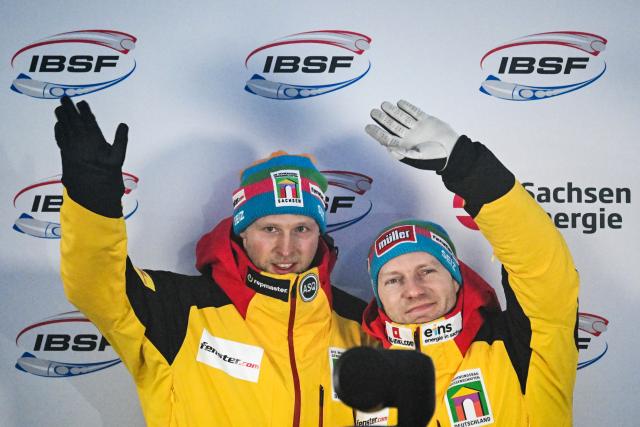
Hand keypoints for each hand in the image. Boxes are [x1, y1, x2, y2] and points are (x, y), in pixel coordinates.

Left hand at [54, 96, 128, 216]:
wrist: (91, 195)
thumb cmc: (108, 177)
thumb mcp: (119, 159)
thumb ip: (120, 140)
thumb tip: (123, 125)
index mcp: (93, 139)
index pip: (87, 119)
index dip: (84, 110)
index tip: (82, 102)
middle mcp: (79, 140)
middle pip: (71, 120)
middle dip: (68, 108)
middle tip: (64, 98)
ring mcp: (70, 147)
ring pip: (63, 127)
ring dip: (61, 117)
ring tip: (59, 108)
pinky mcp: (65, 155)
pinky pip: (60, 138)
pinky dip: (58, 130)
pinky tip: (58, 126)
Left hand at [365, 100, 458, 170]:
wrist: (454, 150)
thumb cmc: (436, 157)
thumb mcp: (418, 156)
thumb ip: (403, 152)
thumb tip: (389, 147)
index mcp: (405, 146)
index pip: (387, 138)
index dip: (377, 133)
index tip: (368, 127)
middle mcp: (409, 137)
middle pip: (392, 126)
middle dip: (383, 119)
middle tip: (373, 112)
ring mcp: (417, 128)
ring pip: (402, 118)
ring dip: (393, 111)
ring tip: (384, 105)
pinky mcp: (426, 121)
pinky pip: (415, 113)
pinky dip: (408, 107)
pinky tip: (400, 103)